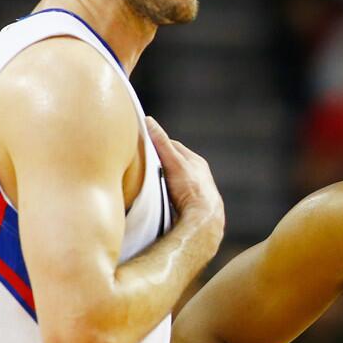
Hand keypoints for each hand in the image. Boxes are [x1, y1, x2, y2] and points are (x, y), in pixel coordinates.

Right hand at [146, 116, 224, 238]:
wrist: (203, 222)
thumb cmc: (191, 190)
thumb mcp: (174, 162)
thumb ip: (161, 143)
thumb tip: (148, 120)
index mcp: (196, 162)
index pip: (172, 146)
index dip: (156, 144)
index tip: (141, 144)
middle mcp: (197, 175)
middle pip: (172, 164)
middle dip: (158, 163)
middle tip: (139, 164)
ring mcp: (194, 192)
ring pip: (173, 181)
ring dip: (160, 182)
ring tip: (145, 184)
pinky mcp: (190, 208)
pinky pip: (173, 197)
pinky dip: (164, 196)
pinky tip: (156, 200)